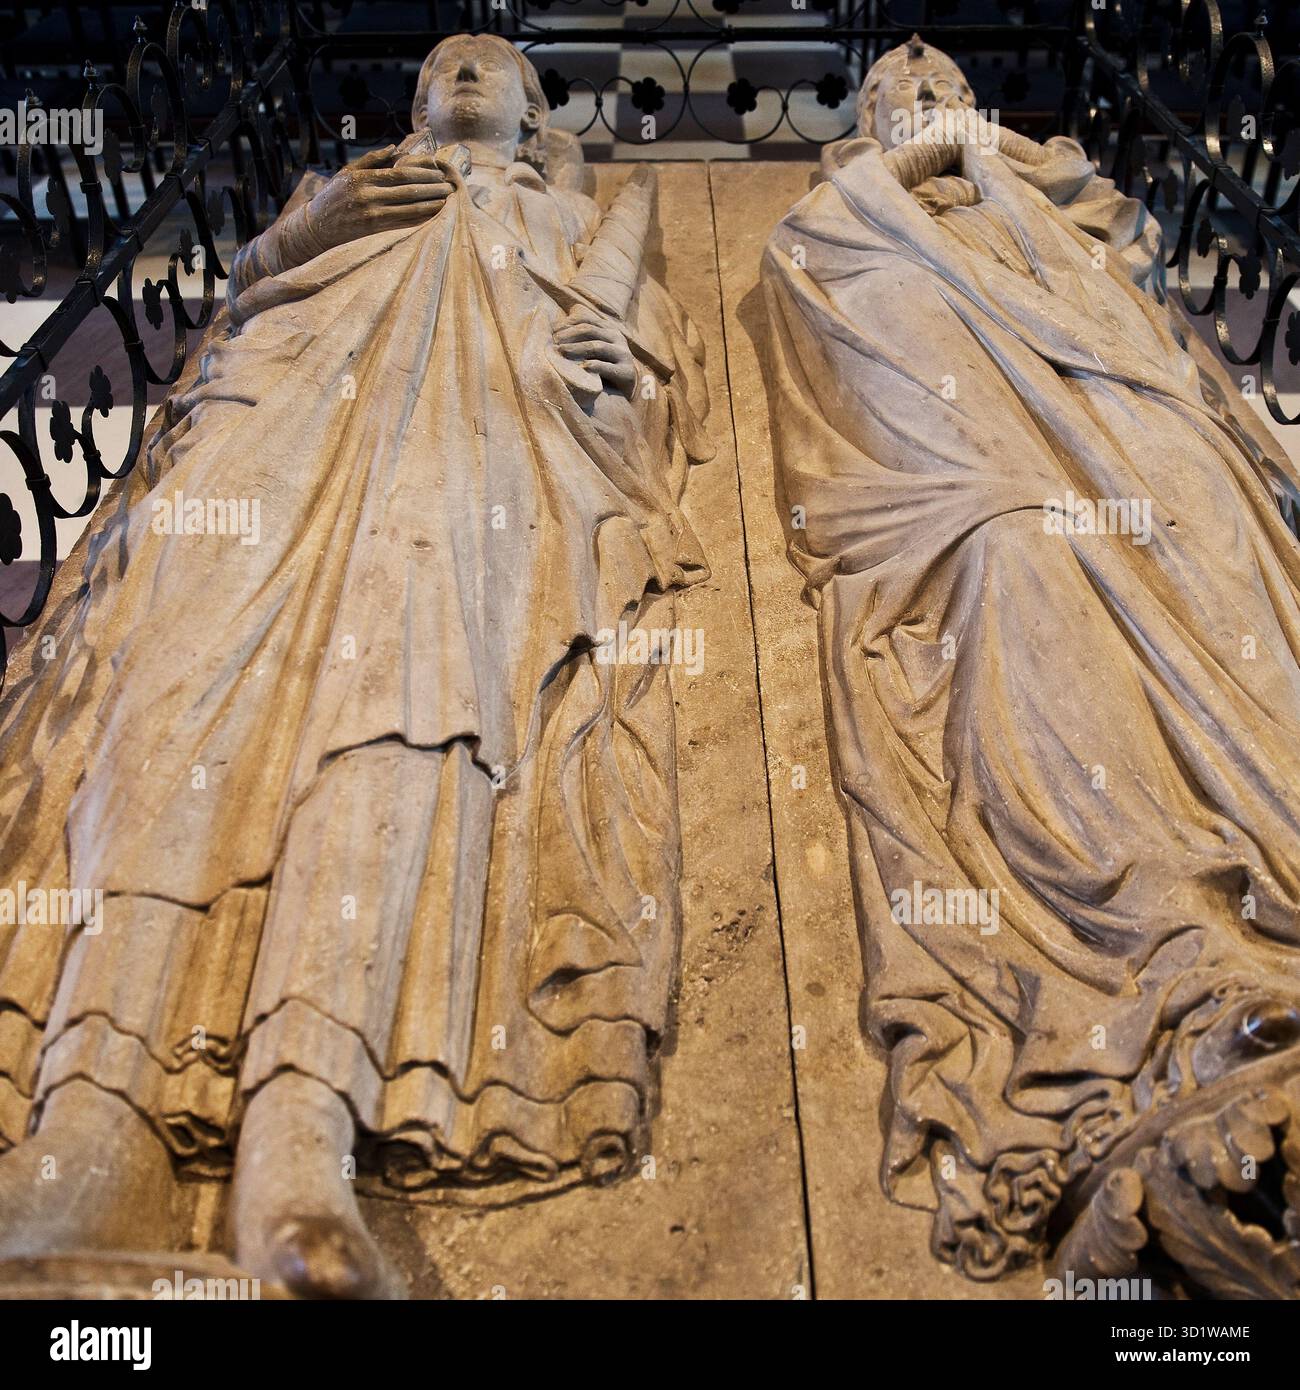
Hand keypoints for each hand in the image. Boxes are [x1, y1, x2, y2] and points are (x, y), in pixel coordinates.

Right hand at [306, 145, 452, 251]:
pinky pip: (402, 225)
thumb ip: (371, 160)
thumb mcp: (347, 173)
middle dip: (432, 188)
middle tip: (450, 186)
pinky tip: (433, 217)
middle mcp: (368, 196)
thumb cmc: (333, 197)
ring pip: (409, 209)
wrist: (315, 227)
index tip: (439, 172)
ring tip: (448, 201)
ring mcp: (371, 215)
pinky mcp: (373, 232)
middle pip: (408, 191)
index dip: (423, 173)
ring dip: (431, 205)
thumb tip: (395, 149)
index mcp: (363, 178)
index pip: (400, 174)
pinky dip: (420, 220)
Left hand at [553, 305, 635, 396]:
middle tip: (554, 341)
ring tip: (562, 351)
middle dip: (570, 334)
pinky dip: (595, 366)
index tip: (553, 331)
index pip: (587, 320)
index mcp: (609, 329)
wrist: (628, 388)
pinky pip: (609, 367)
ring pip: (598, 346)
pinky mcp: (626, 372)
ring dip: (577, 348)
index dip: (569, 323)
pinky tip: (582, 367)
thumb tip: (555, 331)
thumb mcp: (596, 349)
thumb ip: (583, 338)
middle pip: (590, 330)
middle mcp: (617, 338)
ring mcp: (623, 354)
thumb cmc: (606, 366)